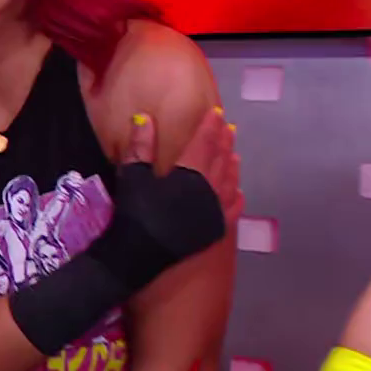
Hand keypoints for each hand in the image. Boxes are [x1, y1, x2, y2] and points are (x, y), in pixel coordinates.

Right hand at [131, 107, 241, 225]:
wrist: (141, 257)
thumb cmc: (135, 215)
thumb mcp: (133, 178)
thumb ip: (141, 148)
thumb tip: (145, 118)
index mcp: (190, 174)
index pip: (203, 143)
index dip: (210, 127)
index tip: (217, 112)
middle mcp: (209, 190)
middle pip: (220, 160)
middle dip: (224, 142)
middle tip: (229, 128)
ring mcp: (216, 211)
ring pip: (230, 182)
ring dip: (232, 165)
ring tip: (234, 153)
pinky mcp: (216, 230)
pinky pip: (232, 209)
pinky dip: (236, 196)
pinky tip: (238, 191)